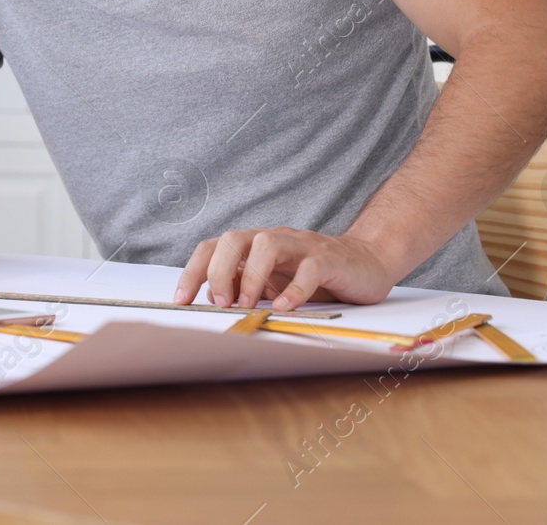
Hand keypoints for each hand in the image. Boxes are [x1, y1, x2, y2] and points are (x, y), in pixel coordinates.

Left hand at [172, 227, 398, 311]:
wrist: (365, 263)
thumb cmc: (313, 275)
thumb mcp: (273, 282)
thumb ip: (244, 285)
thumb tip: (213, 298)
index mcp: (254, 245)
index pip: (213, 248)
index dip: (193, 272)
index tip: (181, 301)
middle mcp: (274, 239)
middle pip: (234, 239)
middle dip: (219, 271)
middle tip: (220, 304)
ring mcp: (301, 246)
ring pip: (268, 244)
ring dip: (252, 276)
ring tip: (248, 305)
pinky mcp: (329, 260)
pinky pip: (309, 269)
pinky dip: (294, 290)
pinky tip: (284, 308)